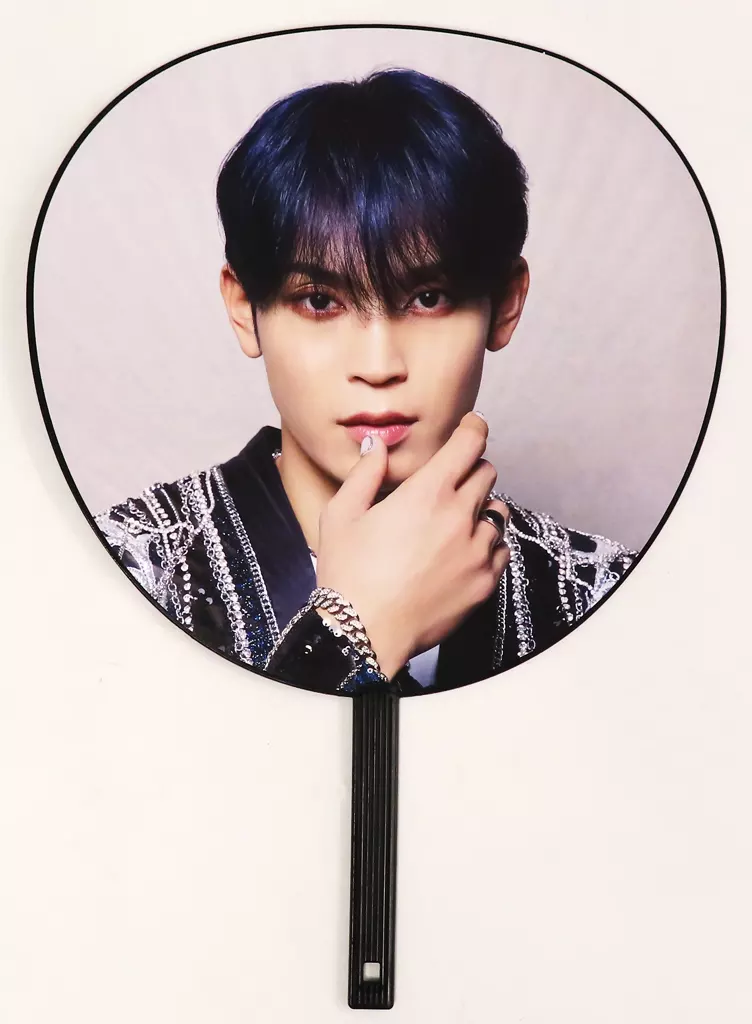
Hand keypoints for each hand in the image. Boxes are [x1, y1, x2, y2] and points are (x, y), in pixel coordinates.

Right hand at [315, 412, 510, 678]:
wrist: (364, 633)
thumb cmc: (349, 574)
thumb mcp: (341, 514)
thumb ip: (366, 473)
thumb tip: (379, 446)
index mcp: (428, 493)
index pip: (470, 444)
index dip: (473, 429)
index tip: (469, 429)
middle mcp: (460, 517)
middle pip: (487, 473)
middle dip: (471, 469)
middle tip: (450, 480)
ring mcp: (477, 551)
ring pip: (498, 512)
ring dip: (480, 508)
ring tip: (455, 522)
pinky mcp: (484, 582)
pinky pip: (500, 551)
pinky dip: (486, 546)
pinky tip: (461, 553)